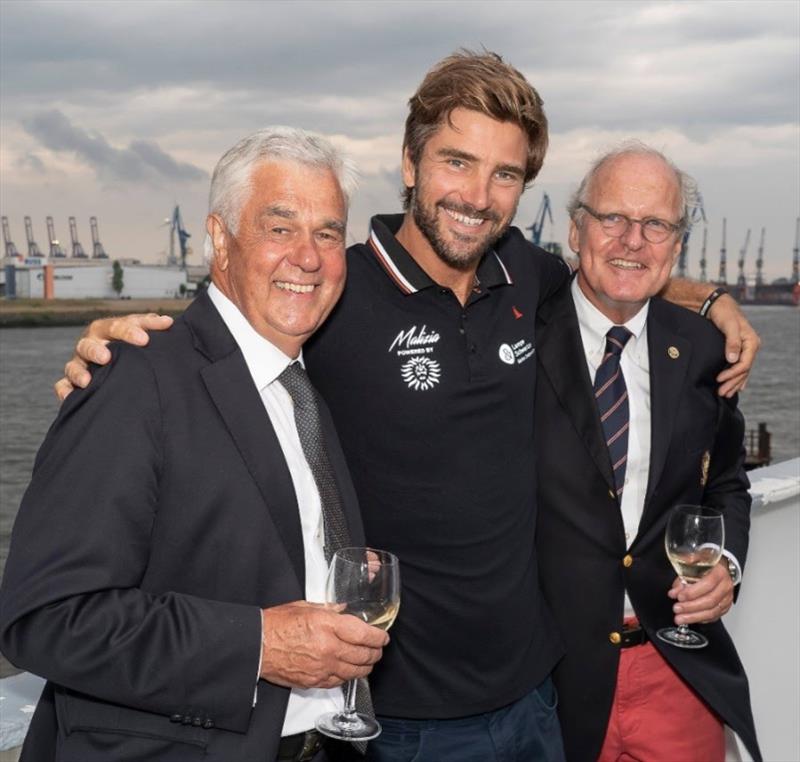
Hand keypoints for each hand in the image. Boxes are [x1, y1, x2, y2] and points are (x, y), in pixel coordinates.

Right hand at [54, 313, 173, 399]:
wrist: (117, 359)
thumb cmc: (130, 344)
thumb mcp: (140, 332)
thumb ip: (151, 326)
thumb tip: (168, 322)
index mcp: (107, 330)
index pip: (117, 327)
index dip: (129, 332)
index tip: (144, 339)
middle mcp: (91, 344)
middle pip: (88, 344)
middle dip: (96, 351)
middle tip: (107, 357)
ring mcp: (80, 363)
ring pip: (73, 365)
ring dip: (78, 372)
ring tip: (87, 381)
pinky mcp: (72, 380)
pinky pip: (63, 385)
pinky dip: (65, 390)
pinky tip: (70, 397)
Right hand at [259, 601, 388, 689]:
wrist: (257, 646)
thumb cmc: (277, 625)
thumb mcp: (305, 606)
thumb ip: (329, 609)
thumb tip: (344, 609)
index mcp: (327, 625)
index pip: (364, 634)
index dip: (379, 637)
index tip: (383, 636)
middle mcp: (328, 648)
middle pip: (364, 655)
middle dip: (376, 652)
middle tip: (378, 648)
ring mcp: (323, 667)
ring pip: (356, 671)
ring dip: (366, 666)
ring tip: (369, 660)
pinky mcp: (315, 681)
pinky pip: (340, 681)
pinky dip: (349, 676)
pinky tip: (350, 670)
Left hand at [668, 561, 732, 624]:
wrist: (722, 568)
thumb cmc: (707, 566)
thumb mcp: (694, 564)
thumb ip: (682, 576)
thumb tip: (674, 591)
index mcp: (719, 572)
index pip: (707, 584)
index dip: (692, 592)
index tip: (679, 596)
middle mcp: (725, 586)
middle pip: (710, 601)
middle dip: (690, 607)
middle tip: (677, 609)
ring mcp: (726, 598)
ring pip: (712, 612)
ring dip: (694, 616)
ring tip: (680, 618)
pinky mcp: (725, 607)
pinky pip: (713, 617)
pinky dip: (701, 619)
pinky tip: (690, 619)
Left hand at [706, 294, 760, 397]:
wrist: (717, 305)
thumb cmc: (723, 313)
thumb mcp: (728, 326)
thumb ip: (732, 342)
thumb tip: (732, 360)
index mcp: (751, 342)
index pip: (745, 364)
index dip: (732, 374)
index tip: (719, 379)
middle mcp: (750, 347)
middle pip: (744, 370)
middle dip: (733, 382)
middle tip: (721, 393)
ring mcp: (745, 349)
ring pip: (742, 370)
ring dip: (734, 383)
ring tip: (725, 393)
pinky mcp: (737, 350)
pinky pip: (740, 367)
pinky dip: (737, 377)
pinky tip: (737, 386)